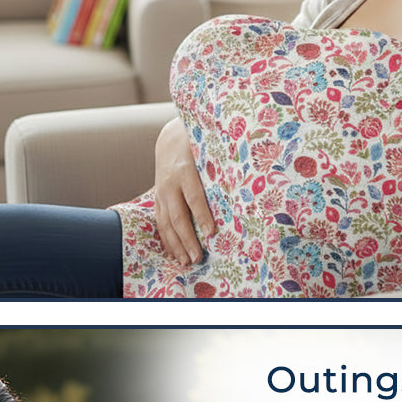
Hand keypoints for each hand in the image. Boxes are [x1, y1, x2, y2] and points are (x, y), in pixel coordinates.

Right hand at [154, 117, 213, 265]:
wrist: (169, 140)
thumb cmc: (197, 147)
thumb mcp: (207, 152)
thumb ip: (219, 169)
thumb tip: (244, 189)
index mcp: (185, 169)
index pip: (194, 196)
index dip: (202, 215)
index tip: (211, 232)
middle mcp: (170, 183)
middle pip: (178, 215)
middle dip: (188, 239)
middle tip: (198, 257)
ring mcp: (161, 192)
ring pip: (166, 223)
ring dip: (176, 245)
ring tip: (187, 261)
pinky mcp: (157, 199)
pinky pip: (161, 223)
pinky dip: (168, 240)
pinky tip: (176, 254)